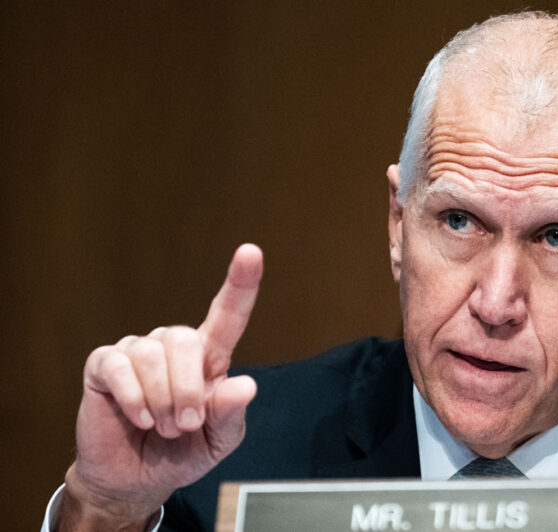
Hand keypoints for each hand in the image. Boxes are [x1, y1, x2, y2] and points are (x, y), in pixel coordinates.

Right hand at [60, 244, 262, 529]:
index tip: (251, 252)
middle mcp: (174, 346)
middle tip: (185, 425)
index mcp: (209, 359)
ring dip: (161, 401)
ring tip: (162, 426)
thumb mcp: (218, 440)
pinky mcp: (104, 365)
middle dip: (188, 391)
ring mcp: (137, 352)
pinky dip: (134, 399)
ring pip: (153, 356)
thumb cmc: (183, 452)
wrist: (136, 478)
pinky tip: (139, 418)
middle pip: (186, 340)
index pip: (228, 315)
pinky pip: (119, 367)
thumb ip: (230, 413)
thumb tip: (245, 385)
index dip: (241, 284)